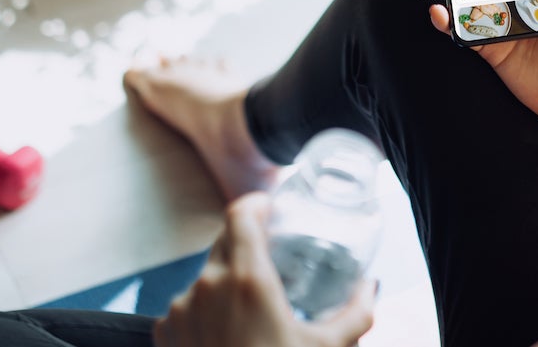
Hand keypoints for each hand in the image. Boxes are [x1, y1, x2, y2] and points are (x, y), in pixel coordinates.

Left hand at [153, 192, 375, 346]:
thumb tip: (370, 287)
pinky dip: (206, 309)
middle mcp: (208, 286)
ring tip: (252, 308)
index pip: (240, 214)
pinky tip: (227, 332)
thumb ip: (357, 312)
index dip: (256, 204)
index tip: (271, 209)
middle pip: (223, 240)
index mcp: (247, 279)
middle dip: (248, 243)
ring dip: (227, 281)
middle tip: (271, 258)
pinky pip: (187, 304)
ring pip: (206, 275)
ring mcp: (181, 309)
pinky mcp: (166, 332)